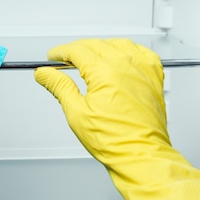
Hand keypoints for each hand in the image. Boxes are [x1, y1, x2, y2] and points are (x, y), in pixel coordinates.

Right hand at [35, 38, 199, 199]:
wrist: (140, 155)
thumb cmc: (113, 140)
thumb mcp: (76, 113)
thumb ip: (59, 87)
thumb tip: (45, 74)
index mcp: (106, 72)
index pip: (78, 50)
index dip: (61, 52)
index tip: (52, 57)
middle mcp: (127, 66)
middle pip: (96, 44)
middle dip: (77, 49)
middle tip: (64, 60)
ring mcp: (143, 71)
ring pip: (118, 44)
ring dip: (101, 46)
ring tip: (89, 57)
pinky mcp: (154, 79)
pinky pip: (143, 53)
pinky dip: (129, 50)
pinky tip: (122, 55)